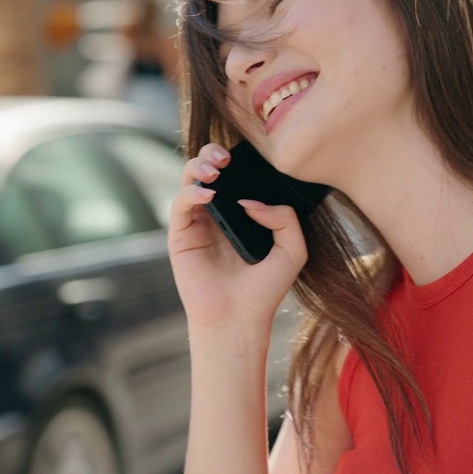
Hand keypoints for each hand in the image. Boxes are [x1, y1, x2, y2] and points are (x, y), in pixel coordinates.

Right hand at [167, 143, 308, 335]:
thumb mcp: (292, 250)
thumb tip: (251, 201)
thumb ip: (284, 219)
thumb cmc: (265, 288)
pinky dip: (191, 193)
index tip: (249, 154)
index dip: (238, 160)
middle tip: (226, 158)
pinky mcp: (180, 236)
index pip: (235, 175)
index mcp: (242, 214)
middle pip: (208, 170)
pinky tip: (208, 195)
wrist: (240, 318)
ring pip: (189, 180)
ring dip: (199, 167)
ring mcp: (197, 223)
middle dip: (213, 154)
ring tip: (216, 171)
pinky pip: (180, 205)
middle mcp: (217, 215)